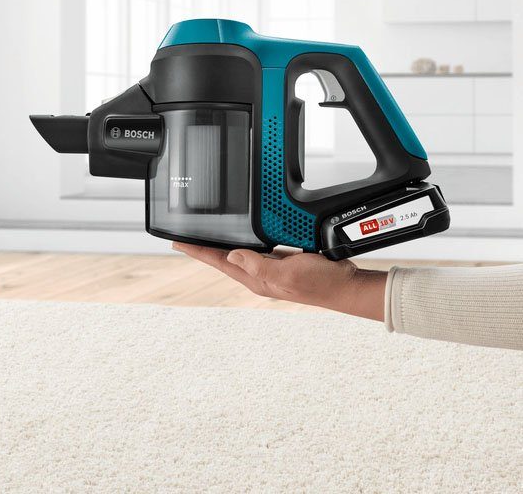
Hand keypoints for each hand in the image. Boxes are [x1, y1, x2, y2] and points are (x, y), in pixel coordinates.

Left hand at [172, 243, 385, 320]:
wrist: (344, 285)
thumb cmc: (320, 283)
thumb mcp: (287, 273)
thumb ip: (259, 265)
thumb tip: (231, 256)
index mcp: (257, 279)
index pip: (219, 262)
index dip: (197, 251)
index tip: (177, 242)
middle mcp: (260, 275)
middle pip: (224, 259)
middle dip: (204, 248)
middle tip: (186, 238)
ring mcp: (271, 270)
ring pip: (240, 254)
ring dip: (222, 245)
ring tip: (207, 237)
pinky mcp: (283, 262)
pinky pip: (258, 250)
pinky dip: (246, 242)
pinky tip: (245, 236)